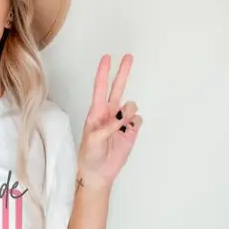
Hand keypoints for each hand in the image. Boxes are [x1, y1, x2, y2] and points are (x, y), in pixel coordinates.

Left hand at [77, 54, 141, 187]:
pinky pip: (138, 119)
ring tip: (120, 128)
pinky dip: (134, 124)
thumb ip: (107, 127)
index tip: (107, 58)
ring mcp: (121, 121)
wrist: (98, 172)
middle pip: (117, 88)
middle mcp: (109, 113)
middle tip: (129, 56)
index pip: (100, 88)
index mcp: (96, 112)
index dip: (103, 73)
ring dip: (128, 113)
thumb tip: (121, 116)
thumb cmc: (89, 155)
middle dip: (123, 72)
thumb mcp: (93, 140)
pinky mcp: (131, 131)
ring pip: (131, 106)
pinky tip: (127, 133)